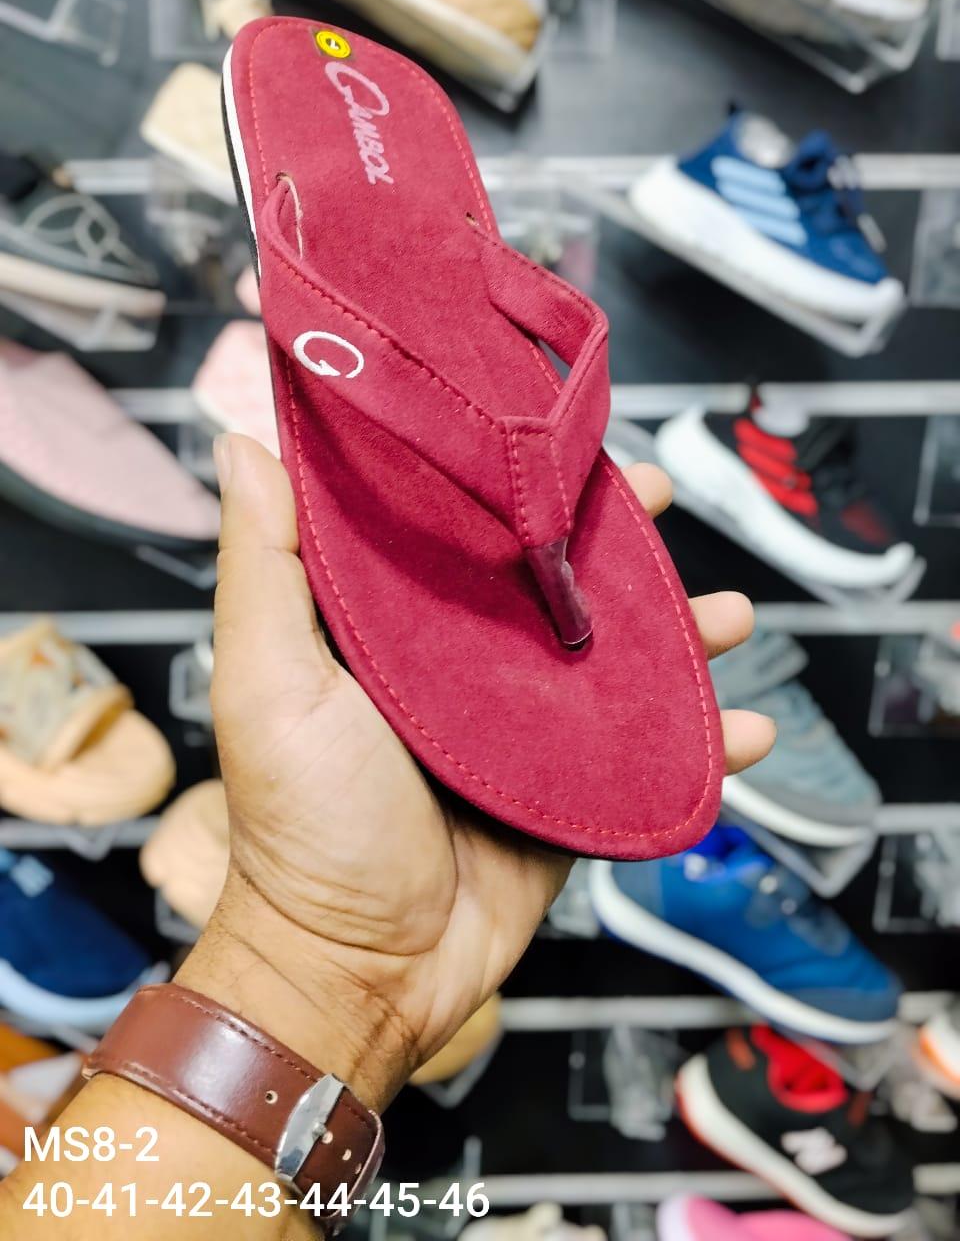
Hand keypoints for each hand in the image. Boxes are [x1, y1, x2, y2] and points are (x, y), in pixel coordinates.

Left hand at [186, 436, 773, 1108]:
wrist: (363, 967)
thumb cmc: (302, 824)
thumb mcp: (269, 682)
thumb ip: (264, 566)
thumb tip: (243, 443)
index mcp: (396, 625)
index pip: (462, 527)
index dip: (510, 479)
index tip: (555, 436)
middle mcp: (466, 665)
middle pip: (557, 582)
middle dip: (615, 540)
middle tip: (660, 499)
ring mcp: (527, 728)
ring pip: (619, 658)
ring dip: (682, 632)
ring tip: (731, 615)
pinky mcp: (571, 789)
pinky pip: (649, 753)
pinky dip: (707, 741)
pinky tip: (750, 729)